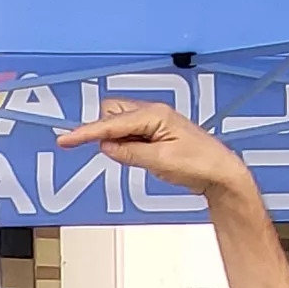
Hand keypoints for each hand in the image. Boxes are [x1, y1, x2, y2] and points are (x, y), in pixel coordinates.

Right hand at [57, 100, 257, 201]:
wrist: (221, 173)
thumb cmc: (200, 163)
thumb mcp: (160, 161)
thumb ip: (129, 153)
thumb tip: (106, 147)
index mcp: (154, 115)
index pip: (111, 123)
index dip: (86, 132)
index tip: (67, 139)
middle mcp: (153, 114)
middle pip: (112, 114)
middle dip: (105, 131)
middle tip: (117, 153)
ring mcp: (155, 123)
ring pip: (120, 124)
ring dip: (117, 140)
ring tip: (140, 159)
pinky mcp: (156, 134)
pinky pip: (130, 134)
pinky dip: (127, 145)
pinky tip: (141, 157)